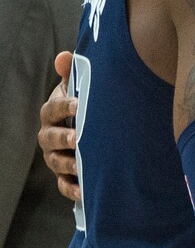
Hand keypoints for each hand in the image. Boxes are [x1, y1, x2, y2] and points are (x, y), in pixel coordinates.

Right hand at [38, 51, 79, 201]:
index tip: (80, 105)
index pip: (52, 109)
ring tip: (82, 165)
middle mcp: (49, 136)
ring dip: (67, 164)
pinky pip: (63, 185)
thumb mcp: (79, 87)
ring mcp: (55, 157)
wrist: (93, 127)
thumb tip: (65, 56)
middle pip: (50, 138)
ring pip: (55, 162)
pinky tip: (84, 190)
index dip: (64, 107)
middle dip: (63, 138)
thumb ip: (73, 72)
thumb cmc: (85, 103)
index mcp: (52, 113)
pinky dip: (72, 189)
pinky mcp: (63, 175)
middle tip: (78, 139)